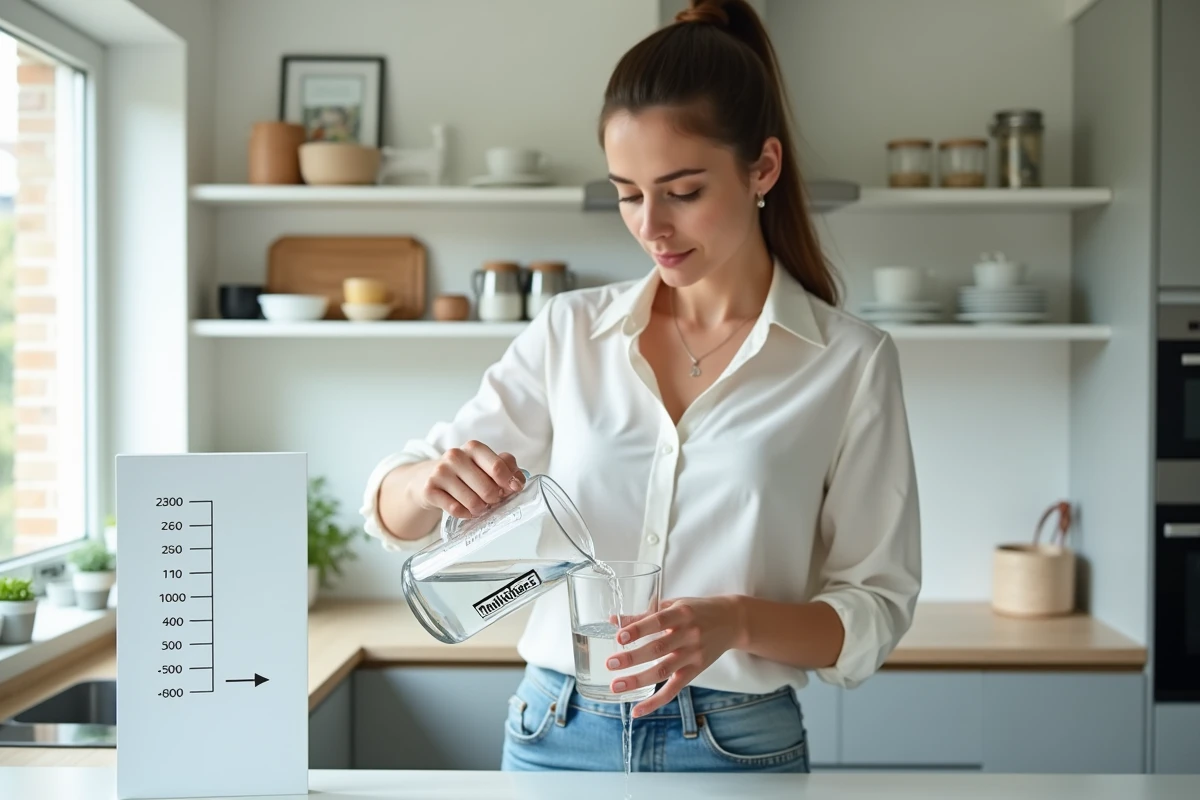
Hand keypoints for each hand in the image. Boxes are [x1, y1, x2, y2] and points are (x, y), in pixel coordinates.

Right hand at [415, 440, 524, 518]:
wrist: (428, 477)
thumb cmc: (465, 472)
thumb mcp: (486, 464)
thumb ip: (507, 468)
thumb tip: (517, 483)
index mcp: (474, 448)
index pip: (498, 467)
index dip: (510, 483)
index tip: (512, 490)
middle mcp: (455, 456)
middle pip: (488, 489)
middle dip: (495, 500)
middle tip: (492, 500)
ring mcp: (440, 472)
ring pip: (473, 502)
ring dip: (481, 509)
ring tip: (479, 506)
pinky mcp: (429, 489)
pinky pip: (456, 510)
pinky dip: (466, 514)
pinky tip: (466, 510)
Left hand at [606, 596, 746, 717]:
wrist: (732, 621)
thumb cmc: (697, 611)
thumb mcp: (673, 605)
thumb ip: (645, 615)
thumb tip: (613, 620)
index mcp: (681, 614)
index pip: (658, 622)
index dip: (638, 629)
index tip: (619, 637)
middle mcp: (689, 635)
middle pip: (659, 649)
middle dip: (633, 657)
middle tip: (610, 664)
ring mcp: (693, 655)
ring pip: (664, 671)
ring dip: (638, 680)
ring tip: (616, 685)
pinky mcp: (696, 671)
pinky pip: (674, 689)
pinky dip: (655, 702)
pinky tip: (637, 710)